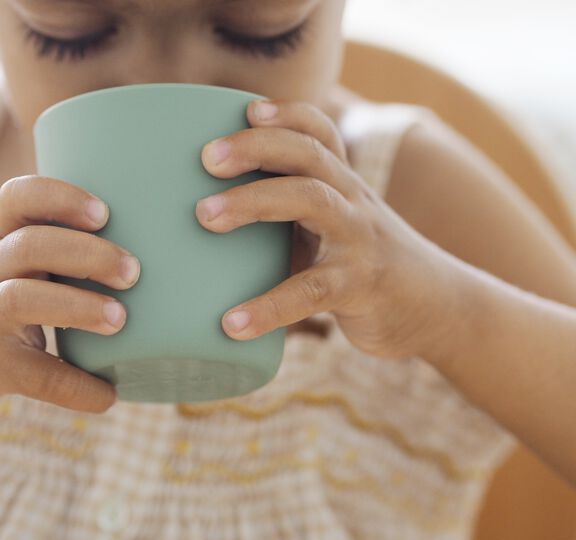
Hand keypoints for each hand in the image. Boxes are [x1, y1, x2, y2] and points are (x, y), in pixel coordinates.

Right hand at [0, 175, 140, 412]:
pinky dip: (76, 387)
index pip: (20, 198)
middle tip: (133, 271)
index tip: (103, 212)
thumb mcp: (0, 256)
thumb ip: (48, 246)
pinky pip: (34, 375)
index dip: (60, 198)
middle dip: (87, 254)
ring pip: (22, 299)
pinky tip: (107, 395)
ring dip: (78, 307)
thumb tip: (143, 247)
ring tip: (120, 321)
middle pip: (30, 245)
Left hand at [196, 98, 456, 358]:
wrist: (440, 309)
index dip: (287, 114)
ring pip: (312, 200)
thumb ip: (292, 216)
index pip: (320, 133)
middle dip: (256, 146)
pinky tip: (232, 324)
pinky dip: (268, 307)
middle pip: (308, 154)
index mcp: (343, 185)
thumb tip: (211, 220)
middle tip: (207, 158)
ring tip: (204, 217)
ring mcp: (360, 240)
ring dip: (254, 201)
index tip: (247, 108)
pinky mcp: (361, 286)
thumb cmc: (367, 267)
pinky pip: (311, 291)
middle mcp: (353, 201)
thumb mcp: (337, 230)